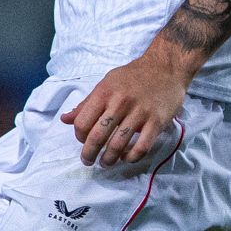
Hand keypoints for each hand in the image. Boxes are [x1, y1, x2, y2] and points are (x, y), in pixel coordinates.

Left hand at [62, 43, 191, 166]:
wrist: (165, 67)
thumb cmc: (132, 76)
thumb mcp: (106, 83)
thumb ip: (86, 103)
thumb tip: (64, 119)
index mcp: (104, 93)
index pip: (82, 122)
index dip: (79, 136)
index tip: (82, 141)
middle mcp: (120, 103)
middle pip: (98, 136)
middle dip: (89, 153)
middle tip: (88, 161)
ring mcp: (140, 113)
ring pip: (118, 144)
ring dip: (109, 158)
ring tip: (105, 163)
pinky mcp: (157, 121)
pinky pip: (142, 146)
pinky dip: (132, 157)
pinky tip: (126, 158)